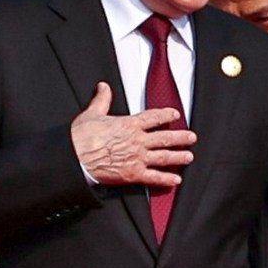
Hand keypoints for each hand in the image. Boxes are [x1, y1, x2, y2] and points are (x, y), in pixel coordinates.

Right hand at [67, 81, 195, 187]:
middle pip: (165, 138)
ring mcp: (137, 158)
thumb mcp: (92, 113)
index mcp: (129, 125)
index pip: (153, 118)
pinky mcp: (133, 174)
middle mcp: (137, 140)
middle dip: (180, 138)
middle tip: (192, 138)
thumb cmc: (81, 136)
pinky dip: (166, 179)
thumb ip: (102, 100)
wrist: (76, 157)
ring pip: (164, 157)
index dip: (166, 116)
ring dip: (178, 157)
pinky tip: (176, 180)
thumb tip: (103, 86)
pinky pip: (154, 177)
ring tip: (189, 157)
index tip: (175, 115)